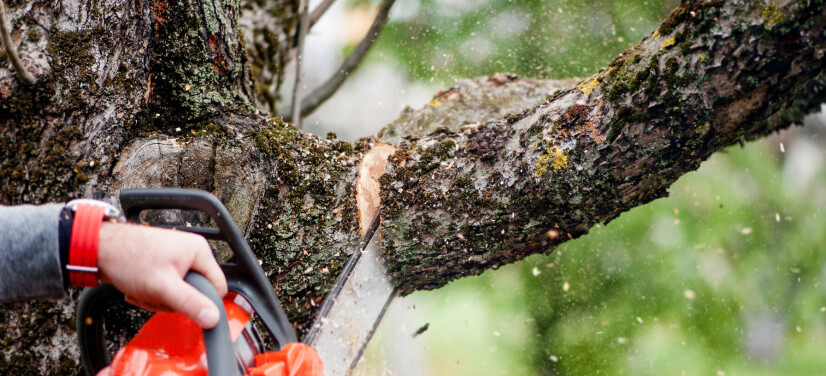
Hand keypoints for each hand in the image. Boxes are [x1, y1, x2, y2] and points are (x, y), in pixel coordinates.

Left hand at [96, 222, 227, 328]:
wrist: (99, 249)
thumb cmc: (128, 258)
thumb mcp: (163, 287)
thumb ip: (190, 303)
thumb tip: (214, 318)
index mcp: (199, 251)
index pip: (217, 287)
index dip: (202, 302)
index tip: (181, 304)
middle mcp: (191, 252)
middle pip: (196, 292)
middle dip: (172, 300)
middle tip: (155, 294)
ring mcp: (176, 258)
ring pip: (179, 293)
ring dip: (158, 298)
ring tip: (143, 290)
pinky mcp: (163, 265)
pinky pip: (166, 288)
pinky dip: (152, 293)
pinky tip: (138, 288)